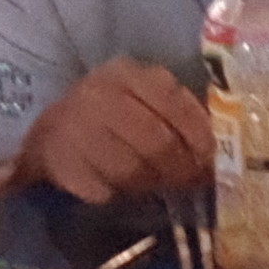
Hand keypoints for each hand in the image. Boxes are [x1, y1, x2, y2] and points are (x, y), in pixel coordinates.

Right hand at [8, 59, 214, 202]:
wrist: (50, 132)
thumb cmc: (110, 116)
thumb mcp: (142, 101)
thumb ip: (177, 115)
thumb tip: (218, 152)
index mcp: (127, 73)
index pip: (174, 102)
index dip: (199, 136)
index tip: (211, 160)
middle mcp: (100, 94)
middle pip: (156, 141)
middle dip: (180, 168)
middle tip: (191, 183)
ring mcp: (77, 126)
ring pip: (132, 169)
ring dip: (151, 184)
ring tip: (156, 186)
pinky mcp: (61, 160)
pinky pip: (104, 188)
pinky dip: (118, 194)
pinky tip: (120, 190)